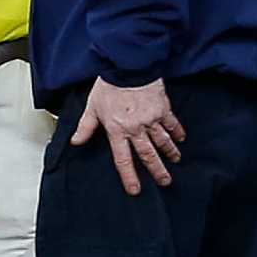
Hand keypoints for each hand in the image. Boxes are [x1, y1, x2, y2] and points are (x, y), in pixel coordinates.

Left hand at [71, 77, 185, 195]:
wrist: (128, 66)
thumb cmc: (109, 85)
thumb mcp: (92, 107)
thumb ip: (85, 127)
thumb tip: (75, 142)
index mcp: (117, 131)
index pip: (123, 160)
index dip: (129, 177)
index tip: (135, 190)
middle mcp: (136, 129)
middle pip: (148, 155)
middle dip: (157, 171)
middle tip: (165, 182)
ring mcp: (151, 120)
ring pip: (163, 142)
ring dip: (170, 153)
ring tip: (175, 161)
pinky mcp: (162, 109)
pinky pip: (172, 124)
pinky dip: (177, 132)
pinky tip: (181, 139)